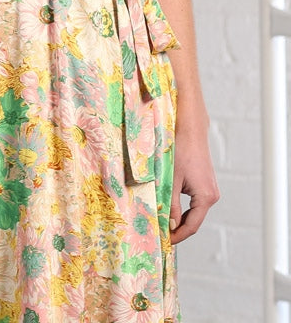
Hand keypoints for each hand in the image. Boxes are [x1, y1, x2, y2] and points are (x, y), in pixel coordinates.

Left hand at [169, 124, 219, 242]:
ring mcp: (209, 190)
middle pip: (194, 220)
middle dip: (178, 228)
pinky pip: (194, 201)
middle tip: (160, 234)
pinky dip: (182, 207)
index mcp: (206, 198)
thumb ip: (171, 204)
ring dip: (179, 217)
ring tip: (162, 222)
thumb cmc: (179, 151)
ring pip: (193, 211)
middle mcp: (211, 196)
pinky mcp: (205, 183)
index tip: (165, 242)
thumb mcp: (171, 179)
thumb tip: (170, 225)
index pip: (192, 226)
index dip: (178, 236)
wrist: (189, 130)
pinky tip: (169, 207)